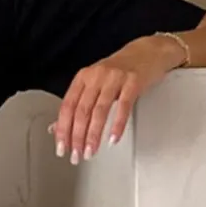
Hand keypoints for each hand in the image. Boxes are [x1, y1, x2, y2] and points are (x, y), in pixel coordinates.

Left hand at [48, 34, 185, 163]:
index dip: (62, 129)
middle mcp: (96, 76)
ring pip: (99, 111)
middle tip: (76, 155)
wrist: (147, 51)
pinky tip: (112, 138)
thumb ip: (78, 104)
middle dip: (77, 137)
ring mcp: (114, 78)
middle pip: (82, 111)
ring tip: (91, 151)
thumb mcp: (95, 84)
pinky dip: (117, 125)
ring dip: (93, 135)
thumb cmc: (119, 70)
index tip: (61, 147)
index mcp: (83, 78)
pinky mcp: (133, 82)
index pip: (67, 107)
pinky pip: (124, 106)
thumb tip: (58, 128)